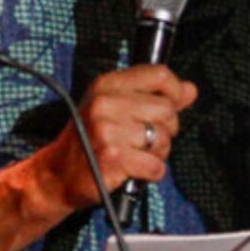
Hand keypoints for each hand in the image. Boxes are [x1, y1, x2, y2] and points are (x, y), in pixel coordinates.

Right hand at [52, 65, 196, 211]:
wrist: (59, 174)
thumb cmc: (90, 141)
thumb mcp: (117, 109)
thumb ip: (155, 97)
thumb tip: (190, 89)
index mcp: (108, 85)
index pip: (159, 75)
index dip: (175, 92)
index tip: (172, 106)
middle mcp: (106, 103)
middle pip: (167, 111)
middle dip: (165, 130)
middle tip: (145, 140)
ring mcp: (107, 130)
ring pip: (163, 140)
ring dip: (157, 154)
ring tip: (136, 156)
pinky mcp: (113, 158)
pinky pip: (155, 166)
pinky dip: (151, 173)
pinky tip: (134, 170)